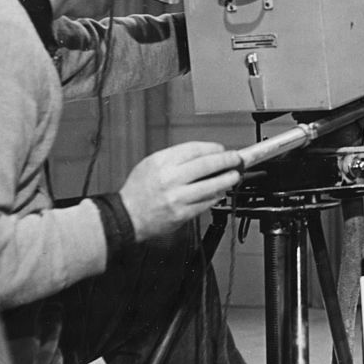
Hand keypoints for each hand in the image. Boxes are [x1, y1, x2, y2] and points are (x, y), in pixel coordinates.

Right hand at [119, 141, 242, 241]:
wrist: (127, 215)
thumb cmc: (140, 189)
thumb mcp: (152, 164)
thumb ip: (177, 158)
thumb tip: (205, 154)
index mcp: (161, 162)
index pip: (195, 149)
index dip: (213, 148)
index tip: (222, 149)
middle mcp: (170, 178)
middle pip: (207, 164)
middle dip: (227, 160)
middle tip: (237, 159)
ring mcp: (177, 197)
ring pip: (211, 185)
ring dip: (228, 179)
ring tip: (234, 175)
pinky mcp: (182, 214)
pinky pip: (206, 203)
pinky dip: (216, 196)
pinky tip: (220, 192)